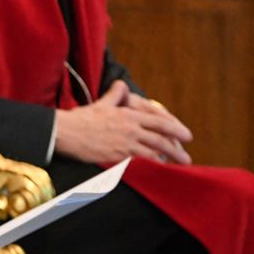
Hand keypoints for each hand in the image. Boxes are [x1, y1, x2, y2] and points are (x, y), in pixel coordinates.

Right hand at [54, 80, 192, 163]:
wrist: (66, 132)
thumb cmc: (81, 118)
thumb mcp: (101, 103)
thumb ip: (115, 95)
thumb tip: (122, 84)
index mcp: (128, 115)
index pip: (159, 122)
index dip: (176, 129)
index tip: (186, 135)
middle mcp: (131, 129)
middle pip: (161, 139)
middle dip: (177, 148)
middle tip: (187, 156)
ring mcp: (125, 143)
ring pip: (154, 152)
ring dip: (169, 158)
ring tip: (178, 165)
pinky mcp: (118, 156)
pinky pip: (141, 161)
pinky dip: (152, 165)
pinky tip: (158, 168)